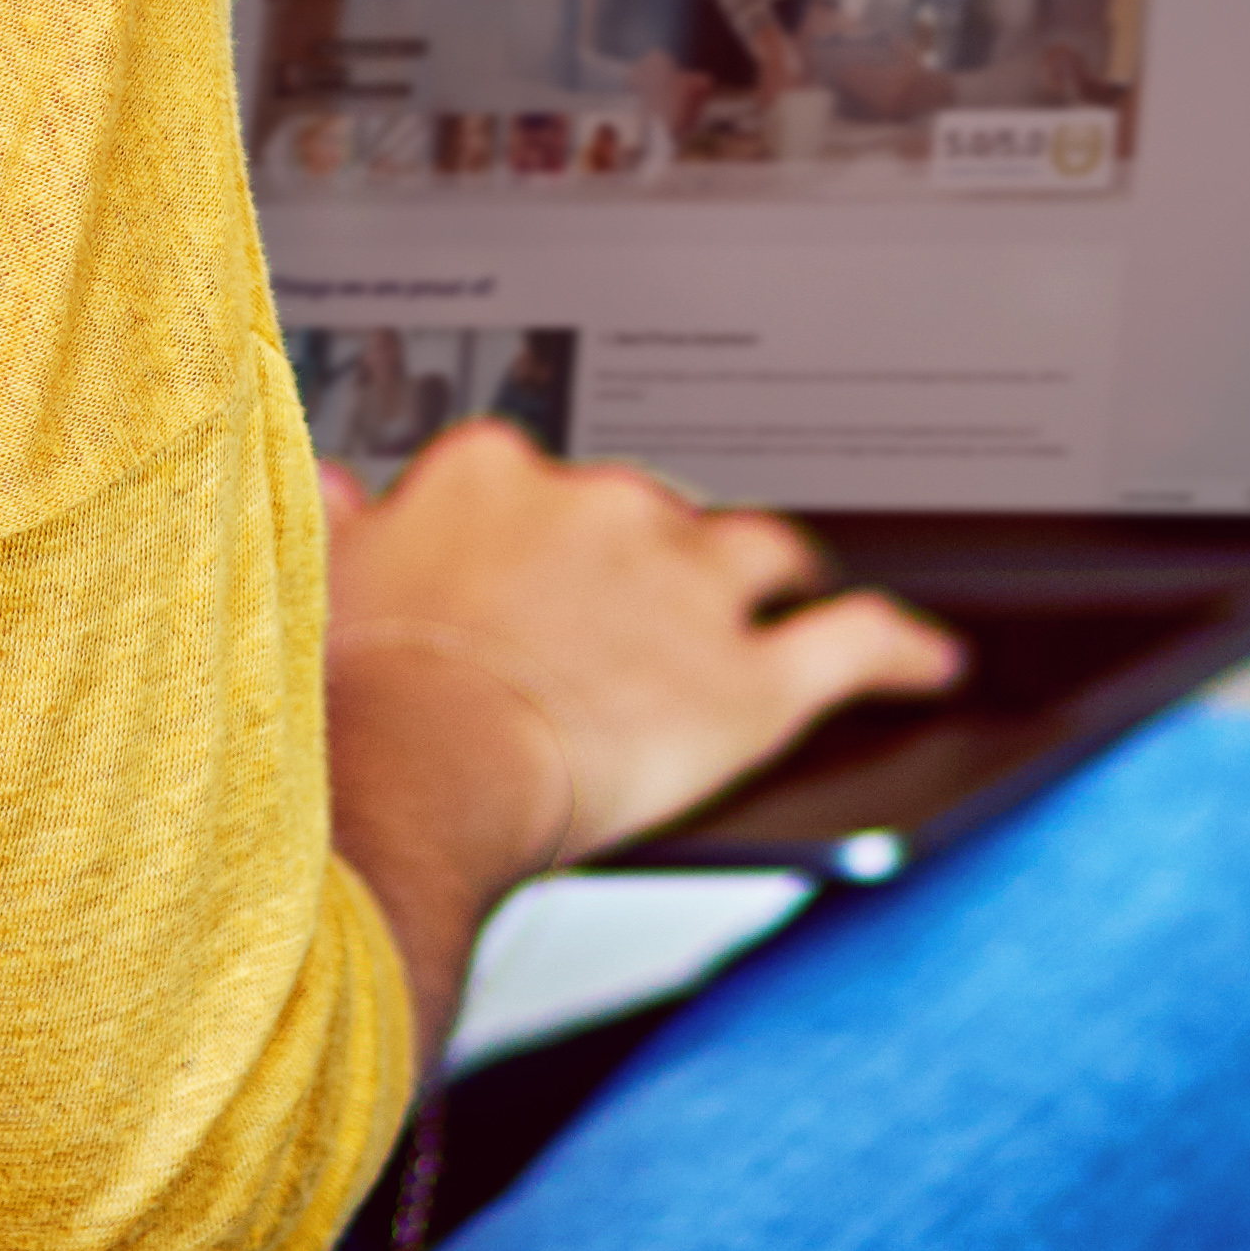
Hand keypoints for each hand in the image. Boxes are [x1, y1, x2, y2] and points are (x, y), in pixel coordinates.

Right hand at [316, 421, 964, 1061]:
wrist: (416, 775)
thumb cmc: (356, 700)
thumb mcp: (317, 581)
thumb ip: (334, 519)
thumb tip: (329, 486)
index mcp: (492, 474)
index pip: (537, 480)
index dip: (545, 530)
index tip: (541, 562)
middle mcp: (600, 506)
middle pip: (652, 513)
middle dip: (655, 555)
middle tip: (641, 611)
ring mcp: (684, 587)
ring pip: (760, 553)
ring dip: (774, 574)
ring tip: (791, 590)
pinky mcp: (750, 678)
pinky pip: (855, 641)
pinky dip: (900, 649)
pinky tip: (932, 658)